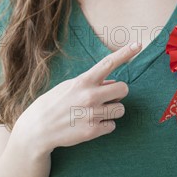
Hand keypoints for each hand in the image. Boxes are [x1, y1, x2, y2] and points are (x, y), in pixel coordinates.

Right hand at [16, 42, 141, 154]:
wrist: (37, 129)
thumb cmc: (55, 103)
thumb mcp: (70, 87)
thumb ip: (92, 83)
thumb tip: (114, 84)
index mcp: (83, 81)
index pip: (108, 63)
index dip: (125, 53)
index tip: (138, 44)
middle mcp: (89, 96)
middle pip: (124, 89)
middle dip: (119, 93)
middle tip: (108, 97)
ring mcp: (92, 114)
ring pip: (121, 109)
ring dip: (113, 111)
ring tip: (96, 112)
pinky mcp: (92, 131)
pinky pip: (112, 126)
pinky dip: (105, 125)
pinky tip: (90, 124)